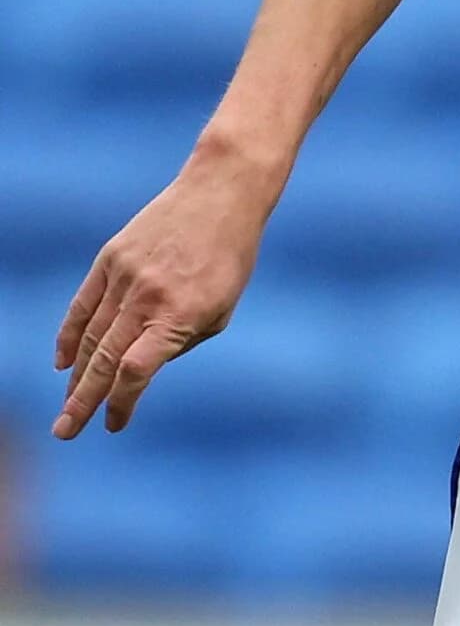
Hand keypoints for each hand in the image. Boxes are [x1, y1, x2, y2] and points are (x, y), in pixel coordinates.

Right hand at [52, 155, 273, 438]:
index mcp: (180, 313)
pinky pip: (82, 305)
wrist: (221, 193)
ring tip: (68, 407)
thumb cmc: (230, 257)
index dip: (122, 402)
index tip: (114, 426)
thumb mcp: (221, 307)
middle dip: (83, 402)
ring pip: (90, 336)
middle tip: (64, 432)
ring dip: (77, 376)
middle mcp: (148, 297)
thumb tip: (141, 368)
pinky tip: (63, 364)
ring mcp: (124, 276)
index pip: (137, 370)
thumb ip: (180, 341)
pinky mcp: (110, 259)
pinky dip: (69, 336)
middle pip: (105, 360)